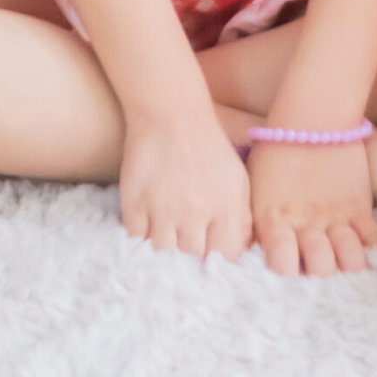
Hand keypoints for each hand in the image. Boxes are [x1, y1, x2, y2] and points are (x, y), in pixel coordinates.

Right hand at [119, 108, 251, 259]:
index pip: (225, 256)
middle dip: (191, 259)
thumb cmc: (209, 146)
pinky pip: (136, 239)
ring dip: (165, 253)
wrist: (171, 114)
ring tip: (167, 244)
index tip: (212, 260)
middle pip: (192, 258)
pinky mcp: (135, 203)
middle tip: (187, 254)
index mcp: (225, 205)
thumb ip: (242, 217)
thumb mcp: (237, 178)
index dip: (219, 262)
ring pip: (163, 254)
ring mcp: (162, 209)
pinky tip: (147, 230)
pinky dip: (141, 239)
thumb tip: (239, 252)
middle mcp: (195, 211)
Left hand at [248, 139, 376, 277]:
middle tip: (320, 270)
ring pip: (351, 260)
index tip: (289, 272)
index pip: (282, 267)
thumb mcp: (254, 187)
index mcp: (275, 220)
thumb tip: (250, 248)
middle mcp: (306, 224)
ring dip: (348, 266)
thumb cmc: (276, 147)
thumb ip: (256, 221)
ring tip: (344, 266)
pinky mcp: (360, 206)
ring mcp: (336, 216)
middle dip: (320, 275)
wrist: (314, 115)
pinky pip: (374, 240)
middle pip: (320, 270)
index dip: (287, 275)